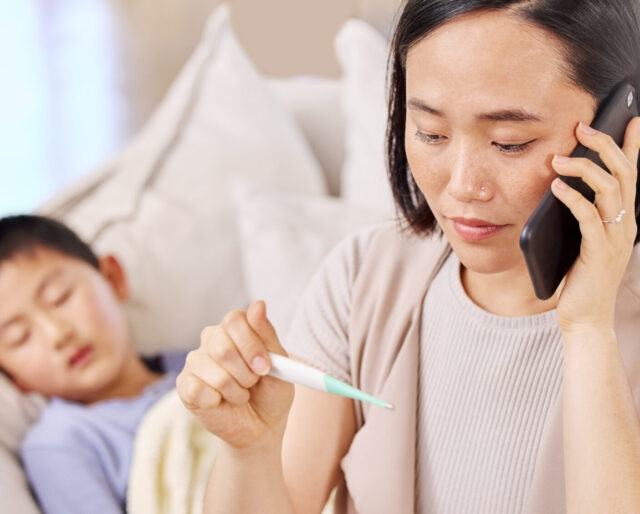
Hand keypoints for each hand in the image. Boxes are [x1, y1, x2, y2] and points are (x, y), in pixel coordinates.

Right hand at [176, 300, 293, 448]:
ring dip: (236, 391)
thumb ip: (267, 335)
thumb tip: (258, 304)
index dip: (251, 345)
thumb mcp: (279, 364)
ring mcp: (196, 362)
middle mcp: (212, 339)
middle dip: (246, 373)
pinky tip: (221, 402)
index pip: (234, 321)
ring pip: (215, 372)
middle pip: (222, 346)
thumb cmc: (270, 391)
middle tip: (254, 383)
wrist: (261, 427)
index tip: (265, 367)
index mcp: (234, 328)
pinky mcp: (185, 386)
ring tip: (241, 395)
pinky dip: (218, 401)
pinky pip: (199, 390)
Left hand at [550, 117, 639, 332]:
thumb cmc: (581, 277)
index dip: (634, 146)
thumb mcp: (586, 240)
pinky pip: (587, 217)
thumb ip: (584, 215)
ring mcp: (615, 238)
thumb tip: (563, 185)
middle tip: (583, 128)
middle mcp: (626, 224)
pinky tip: (556, 187)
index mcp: (624, 219)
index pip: (633, 174)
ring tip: (559, 159)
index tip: (632, 119)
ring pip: (609, 190)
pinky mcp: (599, 251)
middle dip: (605, 146)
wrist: (586, 316)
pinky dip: (572, 198)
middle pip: (624, 174)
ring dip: (584, 169)